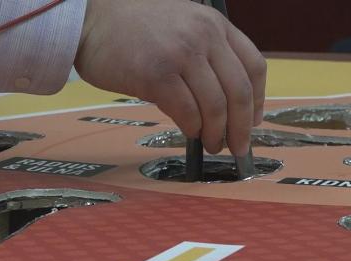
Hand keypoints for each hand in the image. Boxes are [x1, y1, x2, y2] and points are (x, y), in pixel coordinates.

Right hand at [75, 0, 265, 156]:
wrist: (91, 24)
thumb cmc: (132, 32)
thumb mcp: (182, 28)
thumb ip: (206, 58)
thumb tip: (223, 108)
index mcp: (214, 24)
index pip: (254, 65)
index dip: (259, 100)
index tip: (254, 121)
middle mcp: (203, 35)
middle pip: (239, 90)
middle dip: (242, 126)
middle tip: (239, 147)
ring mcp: (181, 54)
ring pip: (215, 105)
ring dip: (217, 133)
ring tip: (213, 145)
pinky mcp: (157, 74)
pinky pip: (187, 112)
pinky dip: (193, 128)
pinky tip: (191, 133)